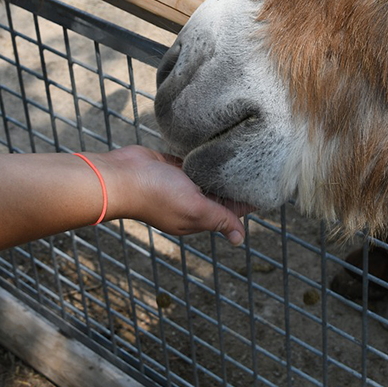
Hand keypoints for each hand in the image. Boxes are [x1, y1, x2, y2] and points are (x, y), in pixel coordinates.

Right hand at [97, 145, 252, 245]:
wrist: (121, 175)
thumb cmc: (156, 194)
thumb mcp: (194, 208)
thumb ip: (218, 219)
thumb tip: (239, 239)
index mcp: (197, 217)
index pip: (229, 212)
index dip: (246, 201)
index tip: (266, 185)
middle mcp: (190, 202)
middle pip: (219, 194)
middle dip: (235, 183)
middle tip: (259, 163)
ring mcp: (180, 184)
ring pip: (207, 177)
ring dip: (220, 169)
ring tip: (243, 153)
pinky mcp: (171, 166)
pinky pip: (192, 162)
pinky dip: (203, 157)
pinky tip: (216, 147)